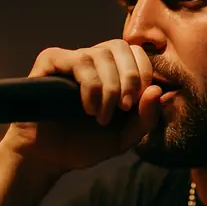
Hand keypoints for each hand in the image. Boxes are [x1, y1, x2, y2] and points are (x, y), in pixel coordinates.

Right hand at [2, 39, 162, 169]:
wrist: (49, 158)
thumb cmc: (85, 144)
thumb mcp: (125, 137)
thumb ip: (146, 118)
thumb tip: (157, 90)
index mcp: (112, 71)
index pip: (137, 53)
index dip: (143, 75)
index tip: (135, 105)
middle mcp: (92, 60)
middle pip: (121, 46)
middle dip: (130, 78)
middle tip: (124, 107)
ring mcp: (71, 59)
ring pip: (101, 54)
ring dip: (109, 89)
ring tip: (101, 116)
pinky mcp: (50, 62)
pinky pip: (78, 61)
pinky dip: (91, 86)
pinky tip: (88, 107)